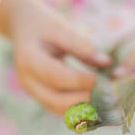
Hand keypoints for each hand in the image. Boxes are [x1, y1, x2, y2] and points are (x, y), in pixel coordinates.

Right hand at [9, 0, 110, 114]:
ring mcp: (33, 92)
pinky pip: (62, 109)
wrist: (23, 29)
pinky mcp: (42, 97)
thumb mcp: (60, 28)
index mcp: (28, 60)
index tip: (105, 81)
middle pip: (56, 101)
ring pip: (60, 110)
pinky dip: (81, 109)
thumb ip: (81, 45)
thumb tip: (106, 62)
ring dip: (85, 109)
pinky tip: (101, 103)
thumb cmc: (44, 24)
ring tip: (109, 102)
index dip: (80, 80)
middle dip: (85, 101)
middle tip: (112, 96)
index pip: (56, 76)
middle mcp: (28, 81)